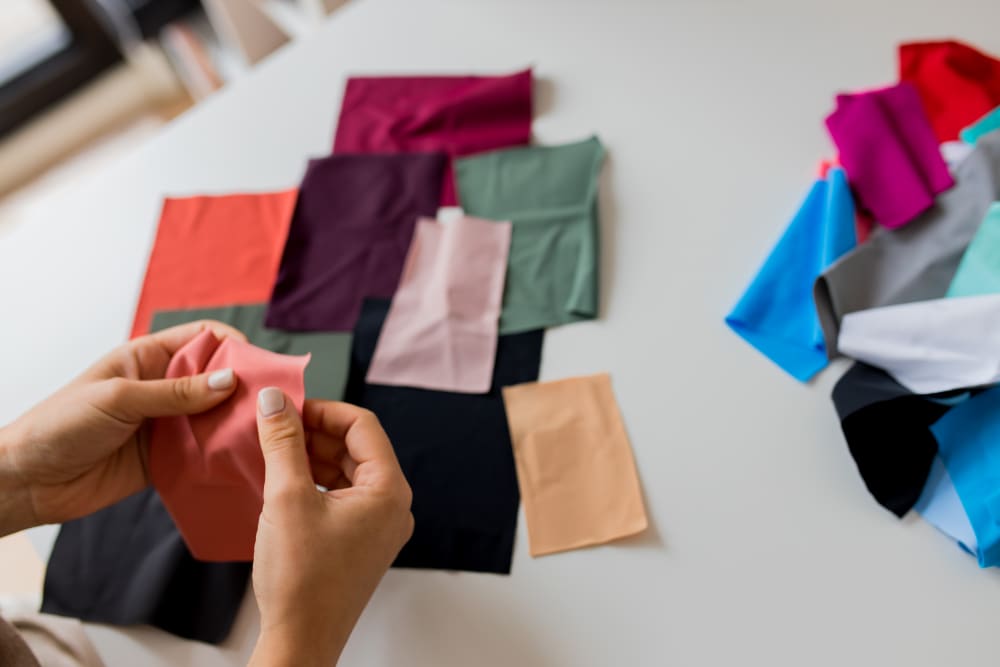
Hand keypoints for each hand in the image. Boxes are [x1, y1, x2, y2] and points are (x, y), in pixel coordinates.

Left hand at [0, 321, 245, 535]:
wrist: (27, 481)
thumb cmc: (60, 425)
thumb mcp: (120, 399)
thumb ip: (176, 392)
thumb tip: (230, 380)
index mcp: (147, 358)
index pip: (202, 339)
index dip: (234, 346)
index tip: (259, 365)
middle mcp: (162, 388)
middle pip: (216, 379)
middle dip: (243, 389)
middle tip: (271, 406)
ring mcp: (165, 424)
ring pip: (215, 417)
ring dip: (235, 424)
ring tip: (262, 435)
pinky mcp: (166, 459)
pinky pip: (202, 452)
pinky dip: (221, 455)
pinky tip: (240, 460)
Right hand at [249, 389, 412, 666]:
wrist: (300, 641)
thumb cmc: (301, 579)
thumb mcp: (286, 497)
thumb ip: (283, 442)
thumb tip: (274, 401)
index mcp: (389, 490)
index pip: (363, 425)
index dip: (323, 410)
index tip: (288, 406)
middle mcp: (392, 506)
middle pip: (356, 447)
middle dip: (315, 432)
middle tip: (275, 425)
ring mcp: (378, 526)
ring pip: (347, 471)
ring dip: (312, 456)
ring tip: (274, 450)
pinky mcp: (360, 542)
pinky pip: (342, 496)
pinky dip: (314, 482)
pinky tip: (284, 480)